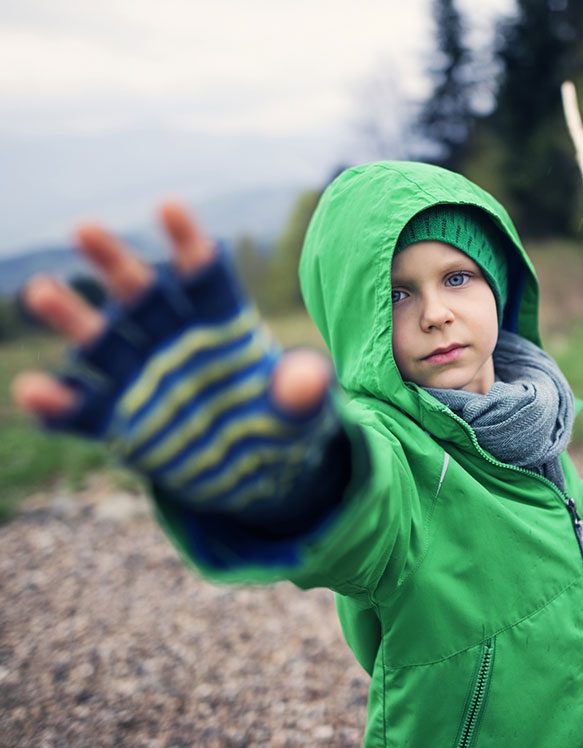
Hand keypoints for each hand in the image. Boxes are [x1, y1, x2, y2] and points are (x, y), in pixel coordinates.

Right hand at [12, 203, 329, 420]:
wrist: (257, 470)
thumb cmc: (280, 423)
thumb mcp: (301, 412)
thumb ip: (303, 392)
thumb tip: (311, 380)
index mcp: (223, 326)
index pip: (207, 278)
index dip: (190, 245)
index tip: (168, 205)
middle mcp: (175, 341)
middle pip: (144, 294)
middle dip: (116, 263)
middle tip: (85, 228)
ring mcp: (143, 378)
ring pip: (102, 342)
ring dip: (72, 316)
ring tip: (41, 290)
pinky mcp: (122, 422)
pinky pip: (83, 411)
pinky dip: (58, 404)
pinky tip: (34, 391)